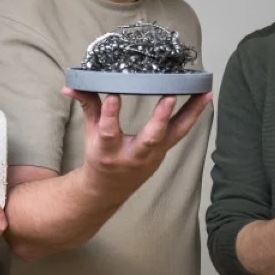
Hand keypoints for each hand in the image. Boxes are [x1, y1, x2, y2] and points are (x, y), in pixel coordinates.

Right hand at [64, 88, 212, 195]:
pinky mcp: (165, 150)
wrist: (110, 188)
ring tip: (203, 92)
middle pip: (150, 138)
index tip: (114, 95)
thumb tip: (69, 86)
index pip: (109, 132)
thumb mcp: (90, 134)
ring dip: (190, 113)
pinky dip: (194, 114)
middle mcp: (134, 155)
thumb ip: (86, 107)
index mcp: (109, 151)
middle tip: (170, 96)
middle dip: (160, 118)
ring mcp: (154, 154)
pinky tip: (205, 96)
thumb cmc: (100, 156)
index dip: (110, 114)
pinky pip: (182, 131)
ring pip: (175, 134)